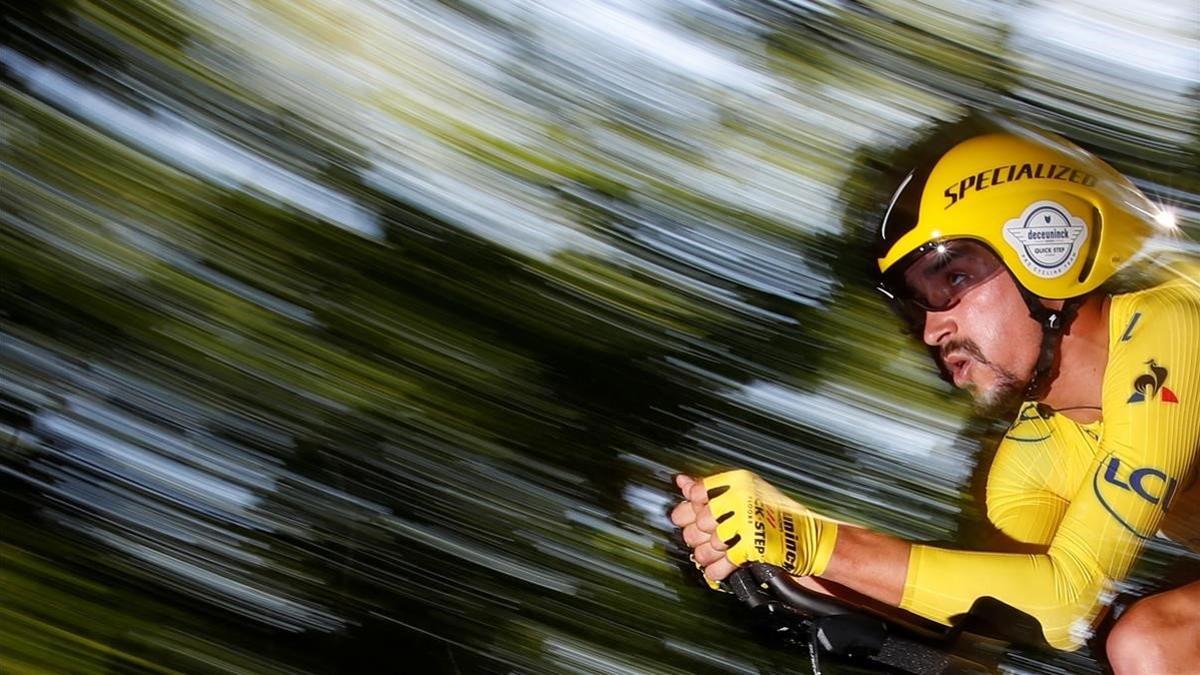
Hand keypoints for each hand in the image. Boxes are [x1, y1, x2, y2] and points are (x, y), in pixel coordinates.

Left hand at [671, 470, 837, 583]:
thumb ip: (713, 490)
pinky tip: (717, 569)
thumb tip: (683, 482)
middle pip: (701, 521)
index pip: (698, 492)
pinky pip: (723, 562)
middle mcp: (742, 498)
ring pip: (710, 543)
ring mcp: (748, 522)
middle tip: (701, 540)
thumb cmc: (777, 515)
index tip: (688, 517)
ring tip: (710, 556)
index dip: (689, 508)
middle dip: (697, 536)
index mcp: (739, 481)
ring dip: (706, 555)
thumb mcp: (746, 493)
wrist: (811, 537)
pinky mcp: (753, 546)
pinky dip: (717, 570)